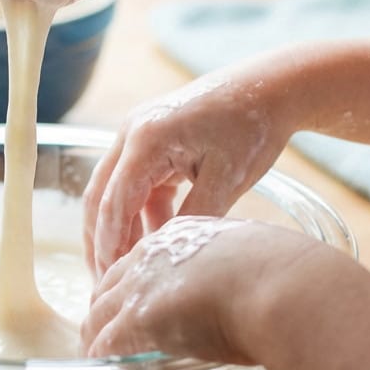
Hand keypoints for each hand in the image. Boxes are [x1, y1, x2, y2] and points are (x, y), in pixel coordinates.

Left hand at [81, 216, 323, 365]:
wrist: (286, 286)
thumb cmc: (290, 277)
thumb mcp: (257, 262)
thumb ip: (240, 276)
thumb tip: (252, 297)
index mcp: (182, 235)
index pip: (140, 262)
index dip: (132, 291)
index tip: (135, 314)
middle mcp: (152, 254)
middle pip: (108, 288)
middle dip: (104, 320)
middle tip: (111, 351)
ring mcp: (140, 286)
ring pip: (98, 319)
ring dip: (98, 351)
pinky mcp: (137, 320)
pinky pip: (105, 354)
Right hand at [83, 66, 296, 274]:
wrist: (271, 88)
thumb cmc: (252, 128)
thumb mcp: (226, 181)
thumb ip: (193, 219)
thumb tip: (163, 256)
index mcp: (147, 139)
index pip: (114, 202)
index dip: (110, 244)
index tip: (109, 279)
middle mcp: (132, 132)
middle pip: (99, 195)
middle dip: (99, 240)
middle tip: (104, 281)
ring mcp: (138, 133)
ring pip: (113, 190)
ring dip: (117, 227)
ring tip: (122, 268)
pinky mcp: (152, 139)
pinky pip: (135, 182)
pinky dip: (140, 212)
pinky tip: (151, 242)